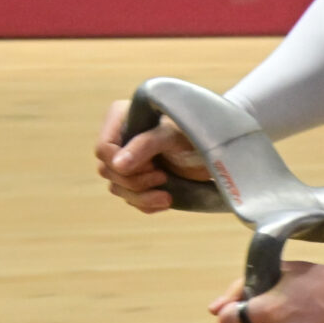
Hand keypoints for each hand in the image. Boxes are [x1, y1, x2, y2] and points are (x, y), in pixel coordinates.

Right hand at [94, 100, 208, 212]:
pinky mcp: (141, 180)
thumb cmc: (196, 132)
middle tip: (162, 176)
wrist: (219, 149)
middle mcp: (121, 139)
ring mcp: (129, 161)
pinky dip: (147, 204)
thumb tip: (116, 165)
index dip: (121, 163)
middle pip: (108, 171)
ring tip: (167, 196)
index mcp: (121, 118)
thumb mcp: (171, 136)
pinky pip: (132, 199)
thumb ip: (144, 146)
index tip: (151, 165)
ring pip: (118, 188)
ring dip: (141, 196)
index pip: (104, 149)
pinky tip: (166, 200)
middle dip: (135, 181)